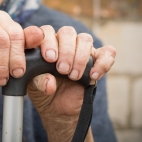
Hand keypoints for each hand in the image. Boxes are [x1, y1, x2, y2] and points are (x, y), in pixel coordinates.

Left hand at [27, 26, 115, 141]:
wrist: (58, 109)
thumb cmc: (43, 93)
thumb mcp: (34, 88)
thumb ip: (38, 81)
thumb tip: (50, 82)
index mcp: (44, 44)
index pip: (46, 31)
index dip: (48, 41)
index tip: (49, 58)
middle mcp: (62, 42)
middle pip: (67, 32)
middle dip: (66, 51)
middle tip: (62, 70)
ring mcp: (80, 50)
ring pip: (85, 39)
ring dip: (80, 57)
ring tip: (73, 76)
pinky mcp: (96, 60)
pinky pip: (107, 52)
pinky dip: (102, 62)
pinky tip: (93, 76)